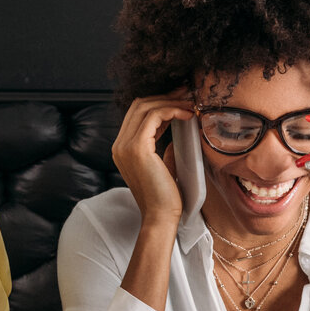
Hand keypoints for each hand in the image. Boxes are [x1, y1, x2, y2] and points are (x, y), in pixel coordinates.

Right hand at [112, 94, 194, 232]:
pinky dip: (172, 109)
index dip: (159, 102)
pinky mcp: (137, 148)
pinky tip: (187, 114)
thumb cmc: (165, 197)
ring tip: (190, 102)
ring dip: (170, 100)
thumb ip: (165, 149)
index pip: (137, 114)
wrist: (161, 217)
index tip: (181, 99)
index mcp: (123, 149)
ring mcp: (125, 146)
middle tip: (187, 93)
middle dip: (165, 96)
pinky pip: (154, 116)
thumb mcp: (163, 167)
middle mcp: (119, 145)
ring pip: (145, 106)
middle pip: (139, 105)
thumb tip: (177, 133)